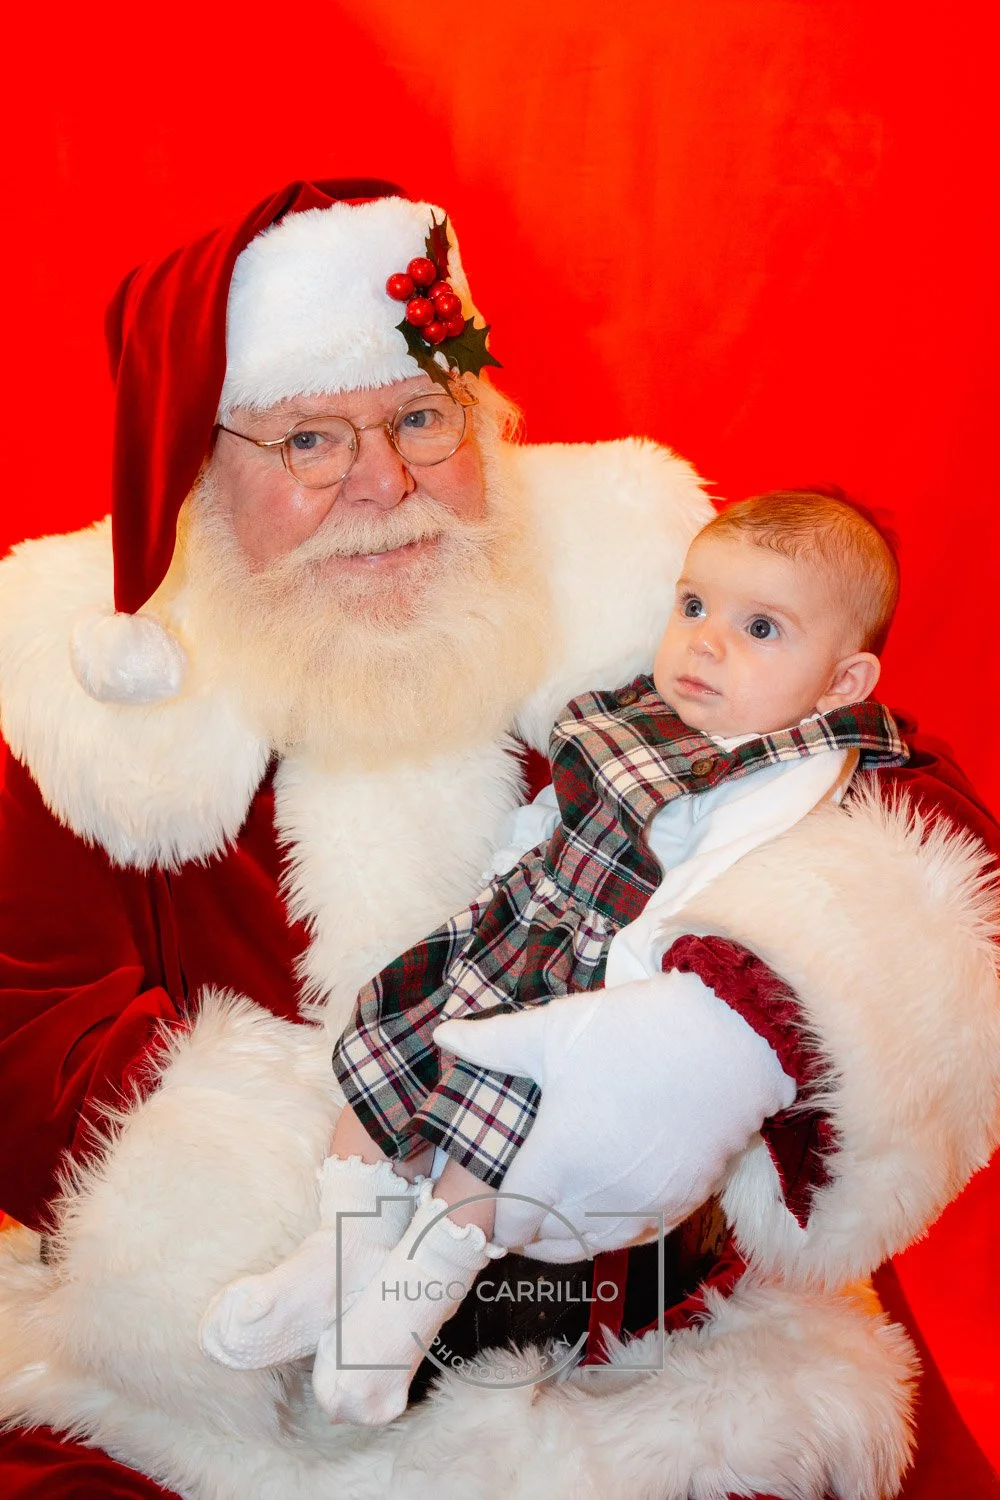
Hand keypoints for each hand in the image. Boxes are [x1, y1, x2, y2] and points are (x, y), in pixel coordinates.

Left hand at [434, 971, 794, 1260]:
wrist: (727, 1041)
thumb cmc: (632, 1032)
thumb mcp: (554, 1031)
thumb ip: (492, 1043)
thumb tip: (442, 1035)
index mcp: (557, 1159)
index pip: (509, 1224)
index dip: (492, 1219)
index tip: (484, 1204)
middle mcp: (597, 1195)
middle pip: (545, 1243)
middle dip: (523, 1229)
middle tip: (512, 1205)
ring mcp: (641, 1206)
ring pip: (588, 1246)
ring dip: (565, 1235)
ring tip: (552, 1207)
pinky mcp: (678, 1205)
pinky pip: (631, 1237)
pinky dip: (608, 1228)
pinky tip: (601, 1202)